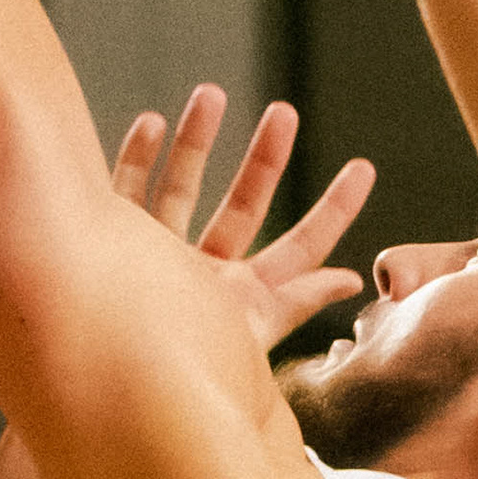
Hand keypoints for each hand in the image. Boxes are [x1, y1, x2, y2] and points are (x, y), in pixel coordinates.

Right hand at [108, 80, 374, 357]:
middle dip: (265, 157)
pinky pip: (127, 192)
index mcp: (248, 296)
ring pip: (183, 186)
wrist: (113, 386)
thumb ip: (299, 300)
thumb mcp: (252, 329)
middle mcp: (208, 272)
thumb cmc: (185, 367)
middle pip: (245, 203)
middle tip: (285, 111)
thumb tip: (356, 279)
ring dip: (196, 139)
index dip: (334, 210)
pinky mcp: (118, 246)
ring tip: (211, 91)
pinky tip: (151, 122)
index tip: (364, 169)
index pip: (303, 247)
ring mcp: (162, 257)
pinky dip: (138, 155)